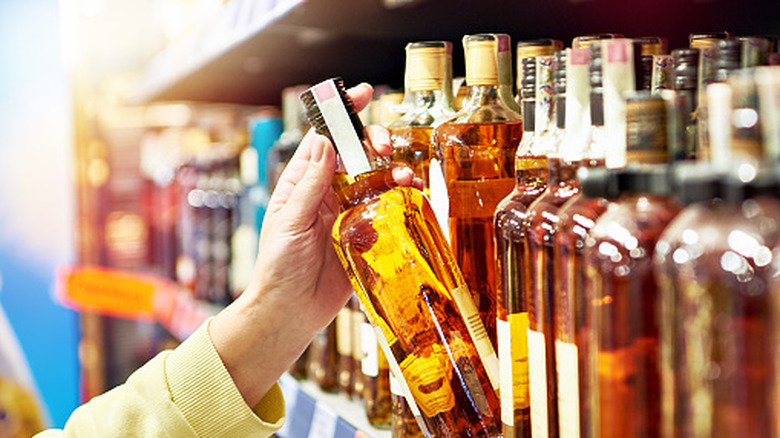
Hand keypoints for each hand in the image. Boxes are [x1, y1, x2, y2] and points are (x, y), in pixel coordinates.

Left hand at [210, 82, 417, 406]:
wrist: (291, 312)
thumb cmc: (278, 267)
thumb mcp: (289, 222)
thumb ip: (309, 185)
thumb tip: (325, 142)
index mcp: (303, 183)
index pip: (325, 139)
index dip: (343, 115)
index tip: (364, 95)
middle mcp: (328, 193)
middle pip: (357, 154)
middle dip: (374, 142)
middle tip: (384, 147)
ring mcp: (348, 213)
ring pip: (376, 179)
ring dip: (392, 170)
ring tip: (403, 176)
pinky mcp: (365, 235)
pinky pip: (387, 210)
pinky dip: (400, 200)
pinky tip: (408, 198)